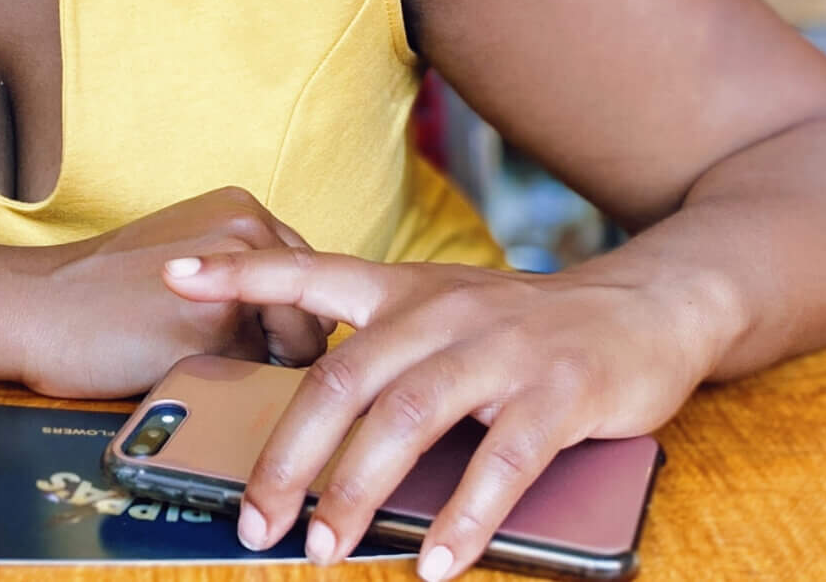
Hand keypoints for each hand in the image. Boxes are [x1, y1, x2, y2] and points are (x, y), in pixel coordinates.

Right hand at [2, 188, 329, 398]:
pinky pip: (257, 375)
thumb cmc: (99, 292)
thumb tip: (299, 331)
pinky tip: (183, 370)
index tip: (258, 341)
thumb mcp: (184, 258)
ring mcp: (237, 275)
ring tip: (202, 361)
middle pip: (315, 311)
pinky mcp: (216, 325)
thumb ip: (242, 276)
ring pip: (297, 349)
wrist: (32, 306)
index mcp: (242, 208)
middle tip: (227, 358)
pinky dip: (233, 386)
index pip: (308, 278)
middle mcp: (249, 229)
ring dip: (264, 368)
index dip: (288, 319)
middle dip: (285, 345)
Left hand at [161, 250, 735, 577]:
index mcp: (406, 292)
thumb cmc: (530, 328)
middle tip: (256, 521)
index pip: (308, 272)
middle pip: (343, 380)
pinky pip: (501, 463)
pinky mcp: (559, 393)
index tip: (176, 272)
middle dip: (289, 457)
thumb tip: (310, 438)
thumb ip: (383, 357)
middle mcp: (443, 313)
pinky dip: (463, 519)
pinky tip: (435, 563)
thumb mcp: (448, 318)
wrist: (650, 305)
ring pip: (409, 420)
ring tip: (326, 550)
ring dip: (358, 493)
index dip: (241, 273)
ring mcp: (502, 351)